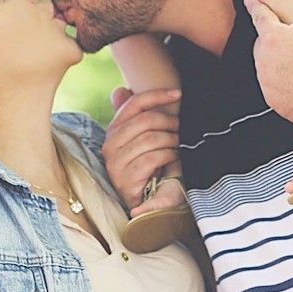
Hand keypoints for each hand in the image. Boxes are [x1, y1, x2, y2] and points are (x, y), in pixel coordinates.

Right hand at [103, 86, 181, 208]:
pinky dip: (168, 155)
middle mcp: (110, 144)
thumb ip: (133, 116)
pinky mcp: (125, 179)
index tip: (178, 93)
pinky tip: (174, 157)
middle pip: (145, 120)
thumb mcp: (140, 140)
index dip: (157, 95)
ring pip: (151, 139)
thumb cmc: (145, 166)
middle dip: (169, 121)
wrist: (143, 201)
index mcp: (113, 130)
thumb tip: (119, 90)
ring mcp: (115, 163)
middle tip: (182, 127)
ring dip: (171, 140)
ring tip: (179, 144)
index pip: (135, 103)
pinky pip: (152, 158)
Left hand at [244, 0, 292, 130]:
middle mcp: (264, 59)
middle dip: (274, 40)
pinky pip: (269, 85)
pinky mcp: (270, 98)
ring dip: (274, 60)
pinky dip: (277, 81)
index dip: (254, 6)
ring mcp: (266, 81)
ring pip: (264, 64)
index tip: (248, 1)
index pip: (259, 16)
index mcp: (274, 37)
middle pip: (262, 42)